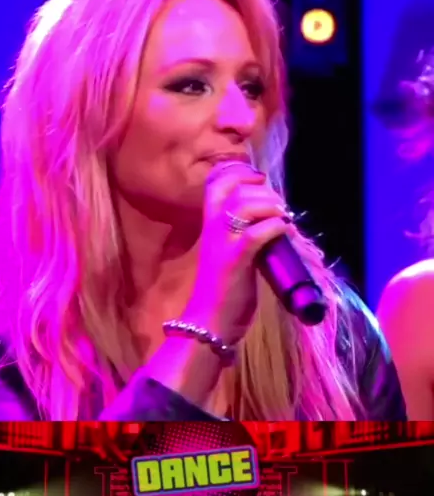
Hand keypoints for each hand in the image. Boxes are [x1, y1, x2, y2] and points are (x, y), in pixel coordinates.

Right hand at [186, 162, 292, 344]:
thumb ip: (244, 234)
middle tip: (279, 205)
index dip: (237, 171)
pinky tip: (285, 230)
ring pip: (244, 206)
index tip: (258, 178)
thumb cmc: (222, 290)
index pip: (215, 183)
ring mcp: (223, 244)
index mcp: (209, 225)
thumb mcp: (229, 253)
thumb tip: (272, 218)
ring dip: (270, 205)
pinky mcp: (236, 262)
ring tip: (284, 216)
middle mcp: (213, 229)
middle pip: (234, 189)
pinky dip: (274, 226)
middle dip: (262, 189)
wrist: (209, 323)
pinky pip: (255, 234)